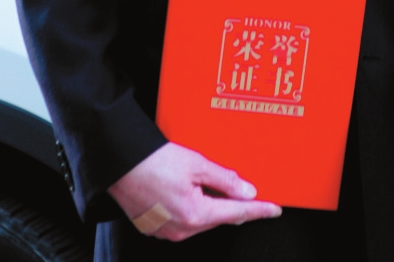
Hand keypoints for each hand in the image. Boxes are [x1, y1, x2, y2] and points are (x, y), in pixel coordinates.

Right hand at [108, 141, 281, 240]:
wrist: (119, 164)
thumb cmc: (153, 161)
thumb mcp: (196, 164)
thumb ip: (225, 180)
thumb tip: (248, 191)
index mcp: (196, 215)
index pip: (237, 214)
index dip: (259, 210)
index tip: (274, 209)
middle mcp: (182, 229)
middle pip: (218, 217)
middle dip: (232, 204)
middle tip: (245, 189)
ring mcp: (167, 231)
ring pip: (201, 219)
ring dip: (211, 205)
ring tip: (210, 183)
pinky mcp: (155, 227)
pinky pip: (183, 220)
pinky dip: (192, 207)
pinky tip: (189, 190)